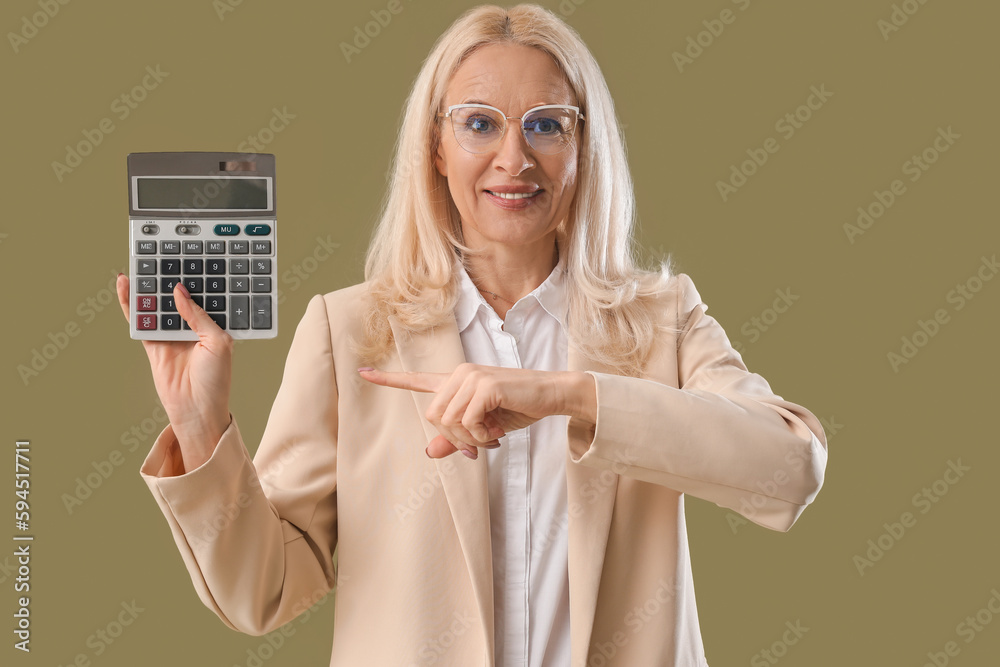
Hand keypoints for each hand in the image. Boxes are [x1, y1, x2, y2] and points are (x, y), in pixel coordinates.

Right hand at [117, 274, 232, 473]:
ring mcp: (171, 334)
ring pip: (157, 304)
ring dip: (148, 285)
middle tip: (161, 252)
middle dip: (170, 276)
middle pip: (177, 296)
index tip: (190, 256)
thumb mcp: (218, 342)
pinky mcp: (153, 344)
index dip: (198, 277)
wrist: (197, 411)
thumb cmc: (216, 381)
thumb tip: (180, 291)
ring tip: (140, 261)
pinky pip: (140, 320)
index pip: (204, 295)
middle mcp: (192, 327)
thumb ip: (198, 316)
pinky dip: (131, 303)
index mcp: (213, 324)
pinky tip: (125, 286)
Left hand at [358, 364, 595, 459]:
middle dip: (455, 438)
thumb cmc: (519, 409)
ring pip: (448, 422)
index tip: (362, 373)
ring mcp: (471, 377)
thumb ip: (456, 439)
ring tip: (492, 434)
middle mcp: (460, 374)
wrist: (552, 395)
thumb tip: (428, 452)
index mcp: (456, 381)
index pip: (417, 380)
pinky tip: (498, 430)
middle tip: (480, 443)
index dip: (388, 380)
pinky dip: (482, 436)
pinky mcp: (485, 385)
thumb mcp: (484, 428)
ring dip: (470, 439)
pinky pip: (468, 422)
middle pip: (433, 417)